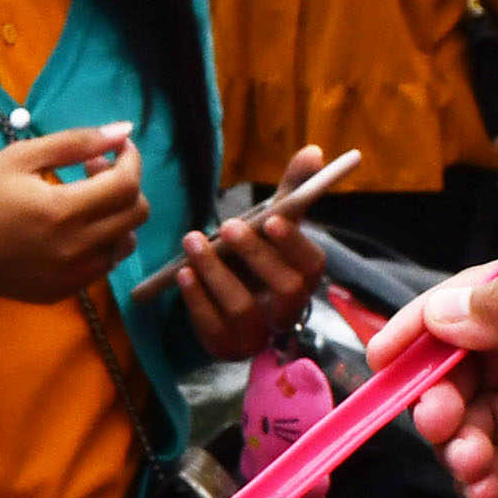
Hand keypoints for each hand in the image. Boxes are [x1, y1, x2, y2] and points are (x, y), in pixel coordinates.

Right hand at [0, 124, 147, 303]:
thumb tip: (124, 131)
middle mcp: (73, 249)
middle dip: (126, 184)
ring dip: (117, 216)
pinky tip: (73, 227)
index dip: (132, 160)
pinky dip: (101, 242)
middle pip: (136, 215)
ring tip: (83, 201)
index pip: (127, 185)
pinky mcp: (64, 291)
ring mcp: (71, 276)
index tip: (118, 148)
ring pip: (126, 242)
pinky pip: (104, 265)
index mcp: (61, 210)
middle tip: (93, 170)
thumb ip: (76, 142)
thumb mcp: (21, 157)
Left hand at [172, 146, 331, 359]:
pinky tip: (183, 273)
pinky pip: (211, 326)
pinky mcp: (226, 345)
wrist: (230, 311)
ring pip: (242, 307)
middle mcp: (287, 310)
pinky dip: (196, 298)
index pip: (311, 264)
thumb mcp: (273, 227)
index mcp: (304, 278)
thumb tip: (314, 151)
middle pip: (284, 288)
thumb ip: (293, 192)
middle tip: (228, 226)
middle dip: (255, 255)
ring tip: (192, 240)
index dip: (293, 243)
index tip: (272, 218)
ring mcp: (257, 333)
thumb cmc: (258, 260)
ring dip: (215, 271)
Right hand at [378, 253, 497, 497]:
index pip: (489, 292)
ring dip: (458, 438)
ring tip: (468, 459)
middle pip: (471, 359)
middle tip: (433, 416)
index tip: (387, 350)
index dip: (433, 319)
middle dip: (443, 388)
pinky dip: (480, 478)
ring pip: (476, 418)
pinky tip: (485, 487)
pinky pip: (497, 468)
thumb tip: (446, 306)